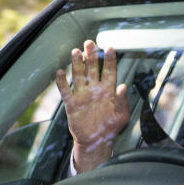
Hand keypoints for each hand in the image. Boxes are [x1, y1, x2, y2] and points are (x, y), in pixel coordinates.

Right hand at [55, 40, 129, 172]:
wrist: (95, 141)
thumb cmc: (110, 128)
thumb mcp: (121, 116)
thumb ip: (122, 101)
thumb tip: (123, 87)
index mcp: (108, 91)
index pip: (109, 71)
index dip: (109, 60)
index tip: (110, 47)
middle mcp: (94, 90)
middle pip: (92, 69)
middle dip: (91, 55)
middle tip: (90, 43)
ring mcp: (82, 95)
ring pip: (79, 75)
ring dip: (77, 64)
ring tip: (76, 51)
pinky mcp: (71, 104)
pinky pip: (65, 90)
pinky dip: (62, 82)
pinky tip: (60, 72)